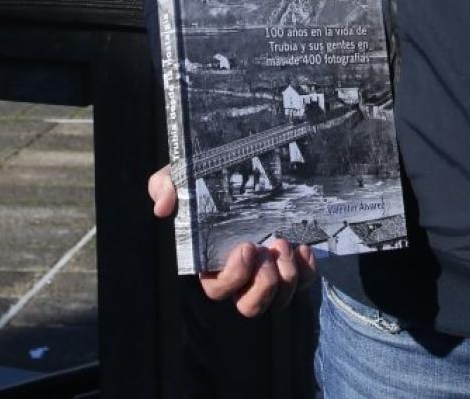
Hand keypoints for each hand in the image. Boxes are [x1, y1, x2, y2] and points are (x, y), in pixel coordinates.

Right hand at [148, 166, 316, 316]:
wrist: (251, 162)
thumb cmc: (209, 176)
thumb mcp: (183, 174)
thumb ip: (166, 186)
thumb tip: (163, 207)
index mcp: (212, 262)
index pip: (218, 289)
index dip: (233, 277)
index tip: (246, 247)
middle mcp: (242, 275)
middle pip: (249, 306)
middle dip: (263, 286)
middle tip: (268, 252)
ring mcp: (269, 271)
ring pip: (279, 300)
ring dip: (286, 279)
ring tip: (285, 245)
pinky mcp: (293, 263)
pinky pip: (304, 282)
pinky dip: (307, 271)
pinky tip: (304, 247)